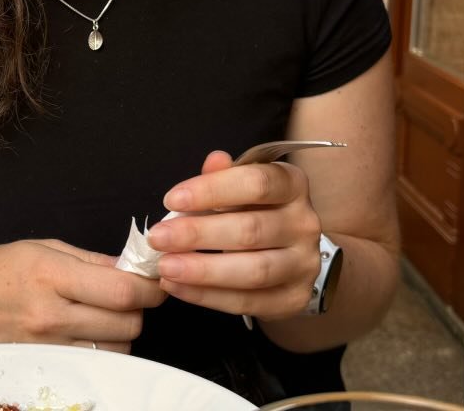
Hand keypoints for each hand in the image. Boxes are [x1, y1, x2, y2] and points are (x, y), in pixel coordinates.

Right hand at [0, 239, 165, 352]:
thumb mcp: (40, 247)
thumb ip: (88, 259)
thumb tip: (130, 266)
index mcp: (52, 274)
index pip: (122, 290)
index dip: (149, 286)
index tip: (155, 277)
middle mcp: (52, 315)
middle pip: (127, 324)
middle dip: (140, 308)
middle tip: (131, 294)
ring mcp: (48, 347)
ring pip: (116, 349)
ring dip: (123, 331)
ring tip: (107, 314)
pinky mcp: (44, 367)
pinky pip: (93, 363)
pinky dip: (104, 350)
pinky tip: (92, 334)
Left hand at [146, 150, 322, 321]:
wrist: (288, 250)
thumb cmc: (254, 208)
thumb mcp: (241, 185)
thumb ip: (224, 176)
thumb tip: (214, 160)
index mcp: (292, 185)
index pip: (256, 184)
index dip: (212, 190)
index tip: (172, 200)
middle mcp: (305, 223)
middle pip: (251, 230)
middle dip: (198, 234)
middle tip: (158, 238)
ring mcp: (304, 264)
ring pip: (253, 271)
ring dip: (202, 271)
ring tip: (166, 267)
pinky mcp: (294, 299)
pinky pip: (248, 302)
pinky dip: (208, 296)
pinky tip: (179, 287)